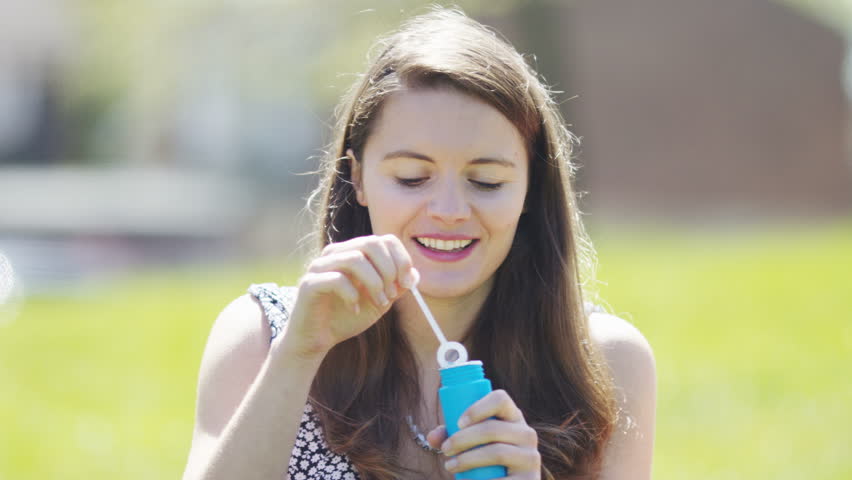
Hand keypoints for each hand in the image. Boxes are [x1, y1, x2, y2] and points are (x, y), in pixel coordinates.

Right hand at [283, 234, 418, 358]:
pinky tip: (354, 310)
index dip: (401, 259)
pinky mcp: (309, 283)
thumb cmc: (346, 317)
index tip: (407, 283)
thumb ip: (396, 288)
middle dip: (389, 270)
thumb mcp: (379, 302)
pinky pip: (337, 279)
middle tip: (392, 295)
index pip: (383, 239)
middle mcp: (335, 253)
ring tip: (379, 303)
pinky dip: (352, 296)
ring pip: (355, 259)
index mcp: (353, 252)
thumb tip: (415, 275)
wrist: (316, 339)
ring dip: (374, 283)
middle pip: (371, 243)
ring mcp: (320, 266)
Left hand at [427, 390, 540, 478]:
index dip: (478, 408)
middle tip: (445, 450)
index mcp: (513, 417)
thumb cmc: (485, 458)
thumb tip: (432, 437)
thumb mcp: (472, 443)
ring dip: (467, 459)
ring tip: (450, 466)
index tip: (458, 423)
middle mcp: (527, 434)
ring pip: (497, 452)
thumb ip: (451, 436)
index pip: (500, 399)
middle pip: (493, 429)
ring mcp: (531, 457)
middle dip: (463, 439)